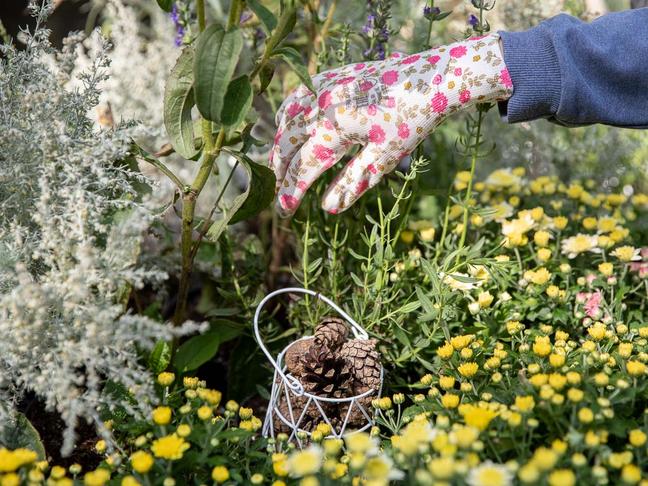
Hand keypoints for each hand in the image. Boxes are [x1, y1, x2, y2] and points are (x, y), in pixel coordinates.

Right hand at [270, 33, 512, 216]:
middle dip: (279, 170)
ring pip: (286, 118)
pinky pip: (297, 95)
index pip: (303, 167)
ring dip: (279, 143)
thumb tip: (328, 207)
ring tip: (279, 165)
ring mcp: (324, 87)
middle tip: (278, 192)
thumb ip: (353, 182)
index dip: (291, 192)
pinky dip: (287, 114)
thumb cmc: (414, 120)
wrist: (434, 77)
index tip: (285, 212)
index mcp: (335, 129)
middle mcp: (322, 106)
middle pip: (286, 143)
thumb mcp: (385, 158)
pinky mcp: (332, 76)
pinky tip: (287, 124)